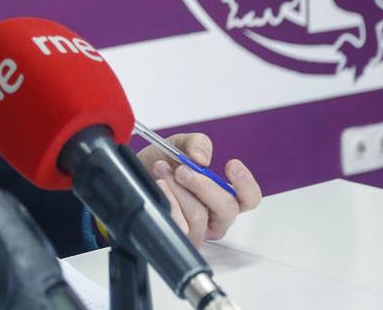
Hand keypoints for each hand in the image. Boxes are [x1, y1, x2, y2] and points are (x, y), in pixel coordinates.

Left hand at [136, 134, 260, 245]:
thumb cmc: (161, 164)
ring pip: (200, 216)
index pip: (249, 199)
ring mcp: (198, 231)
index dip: (246, 184)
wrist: (133, 175)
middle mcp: (214, 217)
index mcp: (223, 196)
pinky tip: (160, 188)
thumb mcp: (178, 145)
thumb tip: (202, 159)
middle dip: (204, 186)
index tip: (231, 164)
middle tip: (182, 170)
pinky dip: (169, 202)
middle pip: (227, 209)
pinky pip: (180, 226)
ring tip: (161, 170)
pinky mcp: (179, 237)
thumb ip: (196, 144)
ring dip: (179, 190)